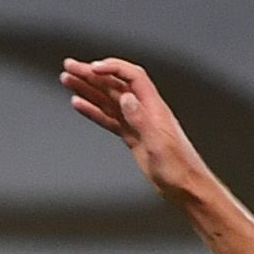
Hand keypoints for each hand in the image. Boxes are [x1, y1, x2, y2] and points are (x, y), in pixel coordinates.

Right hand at [58, 57, 199, 180]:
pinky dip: (92, 110)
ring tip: (68, 80)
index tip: (90, 68)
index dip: (112, 68)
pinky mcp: (132, 137)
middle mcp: (144, 111)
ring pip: (108, 100)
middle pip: (115, 85)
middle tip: (69, 66)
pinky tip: (80, 104)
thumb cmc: (178, 168)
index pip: (132, 77)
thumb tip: (126, 97)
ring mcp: (137, 123)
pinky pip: (108, 118)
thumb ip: (141, 120)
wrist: (185, 187)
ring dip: (88, 88)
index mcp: (154, 108)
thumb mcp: (159, 144)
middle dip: (91, 74)